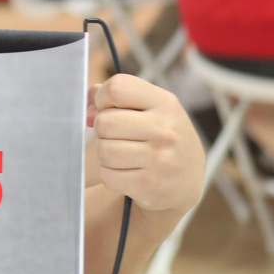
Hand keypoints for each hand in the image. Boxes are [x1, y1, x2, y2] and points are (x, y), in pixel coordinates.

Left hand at [88, 74, 204, 214]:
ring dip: (105, 154)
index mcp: (164, 103)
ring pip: (104, 150)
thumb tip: (87, 107)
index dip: (103, 98)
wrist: (187, 180)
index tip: (109, 108)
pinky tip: (126, 171)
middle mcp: (165, 130)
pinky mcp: (150, 184)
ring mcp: (159, 159)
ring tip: (121, 154)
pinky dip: (110, 174)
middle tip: (116, 136)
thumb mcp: (150, 107)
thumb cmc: (159, 136)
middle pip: (105, 122)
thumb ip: (115, 96)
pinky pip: (108, 175)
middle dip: (103, 130)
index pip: (117, 88)